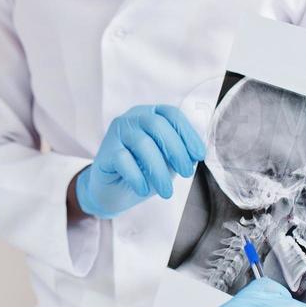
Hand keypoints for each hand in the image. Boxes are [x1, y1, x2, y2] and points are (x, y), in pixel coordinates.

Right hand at [74, 105, 205, 218]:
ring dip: (158, 170)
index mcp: (151, 115)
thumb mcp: (167, 162)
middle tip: (186, 173)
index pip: (172, 115)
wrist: (112, 191)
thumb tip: (194, 155)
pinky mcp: (106, 150)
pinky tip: (143, 190)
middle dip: (176, 150)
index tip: (199, 155)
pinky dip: (137, 177)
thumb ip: (179, 154)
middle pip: (157, 125)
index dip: (188, 134)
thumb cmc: (142, 172)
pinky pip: (123, 159)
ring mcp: (117, 132)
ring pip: (142, 143)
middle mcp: (133, 118)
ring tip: (167, 191)